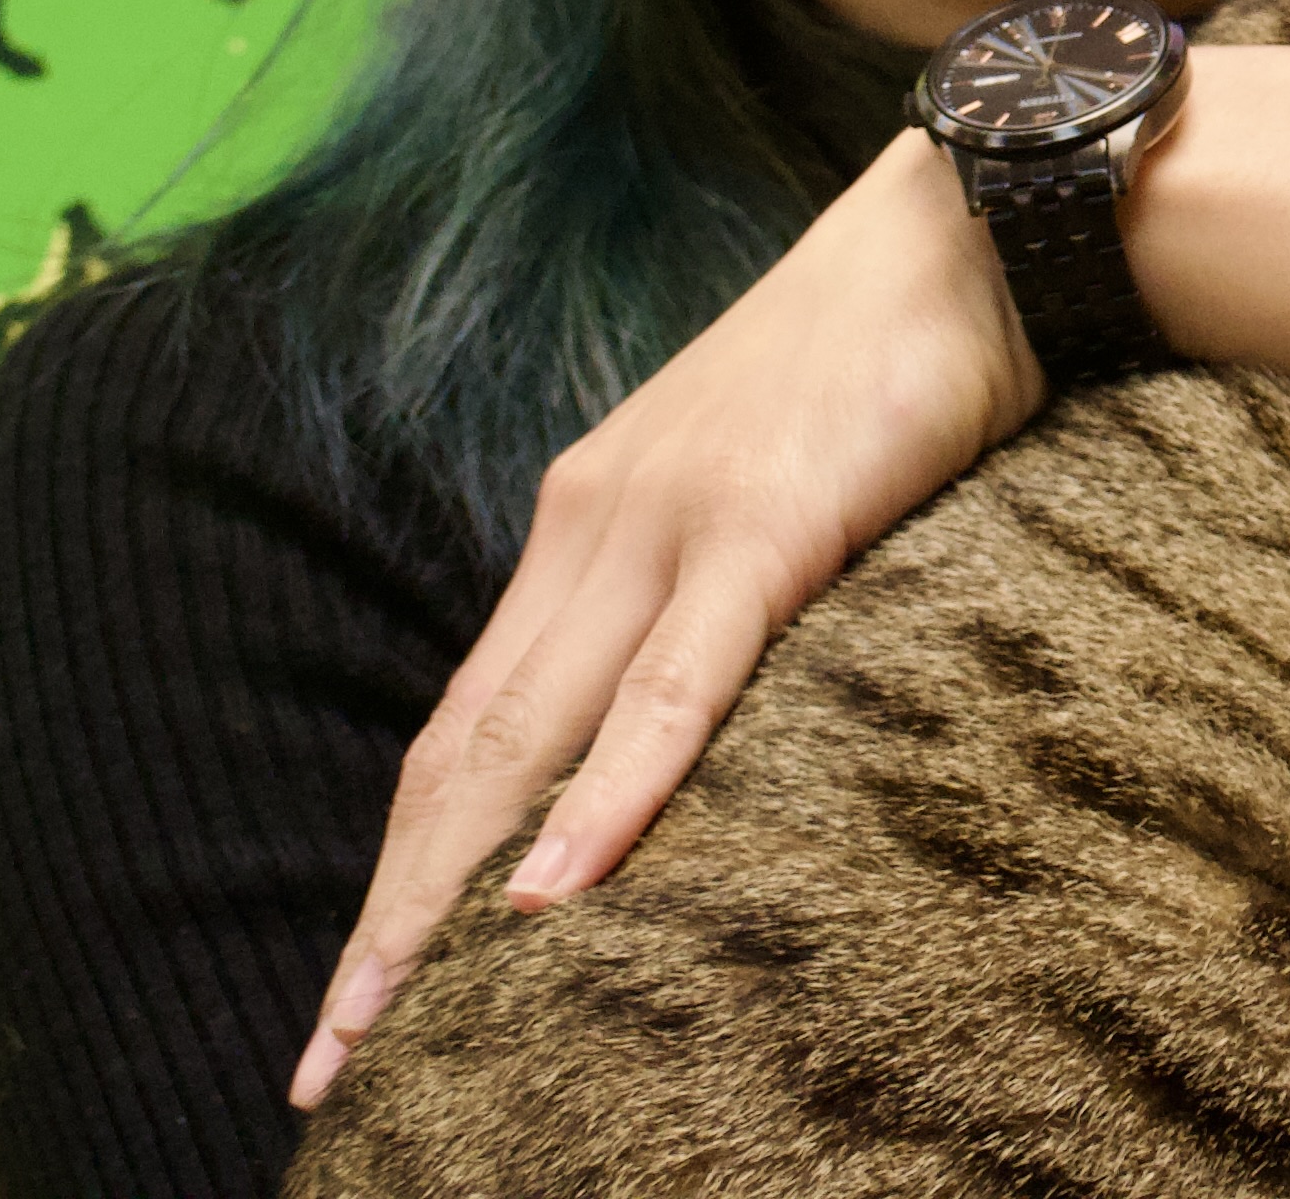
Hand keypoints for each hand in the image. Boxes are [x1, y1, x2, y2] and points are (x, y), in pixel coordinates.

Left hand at [288, 129, 1032, 1107]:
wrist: (966, 230)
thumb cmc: (879, 365)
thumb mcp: (762, 491)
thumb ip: (700, 595)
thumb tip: (681, 718)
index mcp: (586, 525)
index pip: (465, 726)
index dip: (401, 863)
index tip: (356, 989)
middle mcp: (594, 528)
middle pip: (464, 755)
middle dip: (386, 918)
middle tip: (323, 1058)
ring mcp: (671, 527)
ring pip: (530, 739)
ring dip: (447, 892)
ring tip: (388, 1018)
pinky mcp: (765, 528)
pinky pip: (673, 689)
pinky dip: (603, 799)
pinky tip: (550, 892)